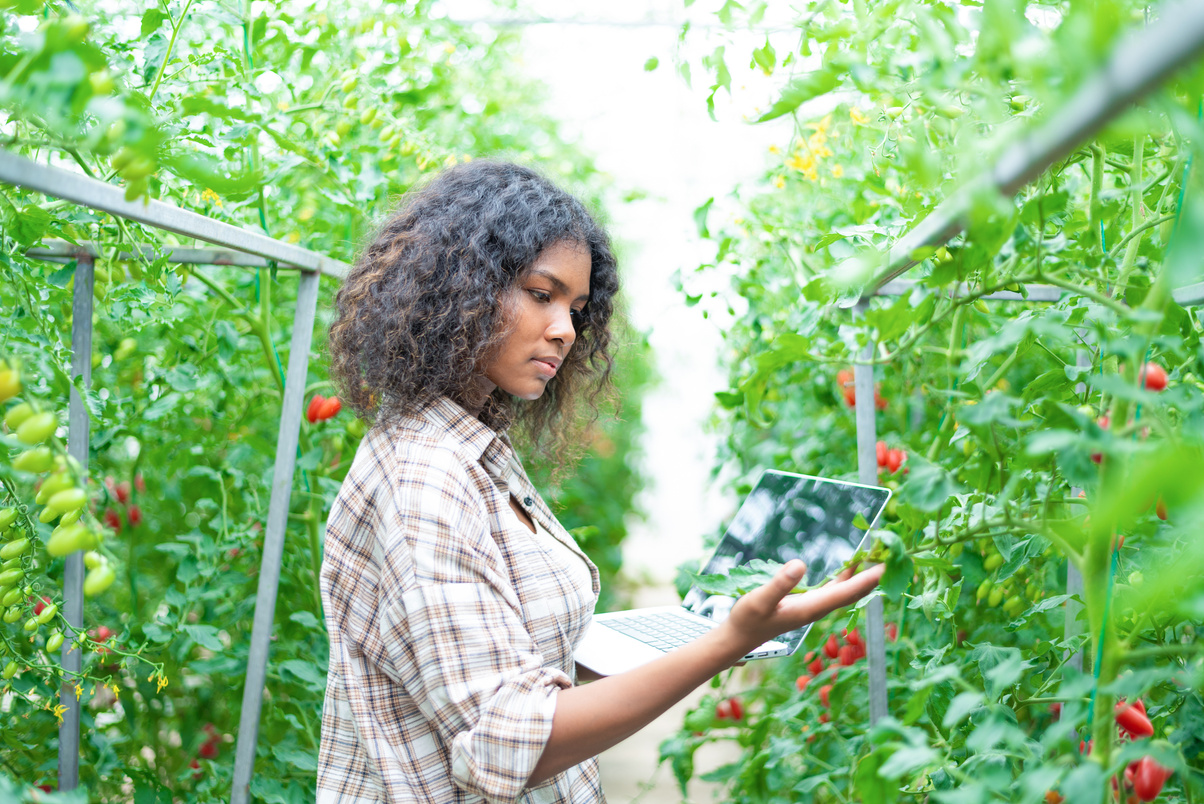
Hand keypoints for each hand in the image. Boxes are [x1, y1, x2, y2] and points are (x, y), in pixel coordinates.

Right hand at [720, 560, 884, 654]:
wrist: (740, 637)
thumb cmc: (748, 619)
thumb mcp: (760, 599)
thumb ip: (780, 583)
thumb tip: (801, 564)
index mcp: (812, 607)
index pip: (848, 591)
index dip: (869, 577)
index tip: (887, 564)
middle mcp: (819, 607)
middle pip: (855, 590)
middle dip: (874, 574)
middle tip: (892, 552)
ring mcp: (816, 605)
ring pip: (848, 589)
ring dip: (864, 573)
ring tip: (879, 554)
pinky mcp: (810, 602)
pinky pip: (837, 587)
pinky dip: (849, 575)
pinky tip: (853, 564)